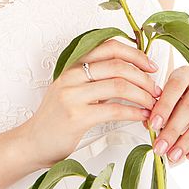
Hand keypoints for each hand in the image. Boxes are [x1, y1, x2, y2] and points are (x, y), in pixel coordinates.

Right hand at [23, 39, 160, 168]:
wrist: (32, 142)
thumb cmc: (56, 117)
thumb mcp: (73, 88)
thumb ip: (96, 78)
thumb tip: (132, 73)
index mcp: (73, 64)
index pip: (109, 47)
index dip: (135, 54)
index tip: (151, 66)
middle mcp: (72, 75)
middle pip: (118, 66)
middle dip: (144, 77)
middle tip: (157, 89)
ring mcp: (73, 95)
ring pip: (119, 86)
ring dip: (142, 95)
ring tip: (153, 104)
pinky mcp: (77, 117)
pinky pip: (114, 110)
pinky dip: (134, 112)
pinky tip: (142, 116)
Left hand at [144, 65, 188, 162]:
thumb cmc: (177, 97)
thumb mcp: (165, 97)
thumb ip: (158, 109)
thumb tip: (149, 126)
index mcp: (186, 72)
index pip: (175, 86)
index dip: (164, 106)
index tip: (153, 125)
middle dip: (173, 129)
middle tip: (161, 148)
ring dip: (188, 140)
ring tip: (173, 156)